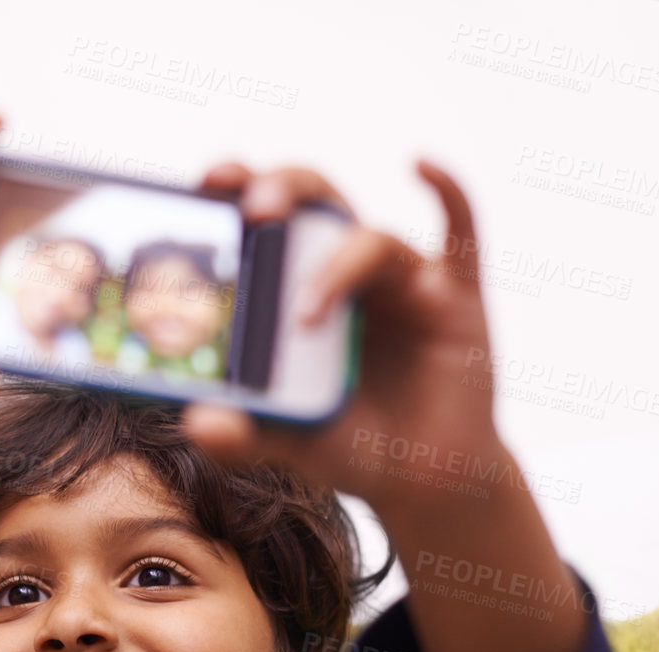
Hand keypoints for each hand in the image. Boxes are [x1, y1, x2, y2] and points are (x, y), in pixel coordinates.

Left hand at [182, 161, 501, 519]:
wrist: (424, 481)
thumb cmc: (350, 444)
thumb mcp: (289, 441)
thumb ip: (242, 435)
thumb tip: (197, 424)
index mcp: (296, 286)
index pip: (261, 221)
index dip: (236, 190)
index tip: (205, 181)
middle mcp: (346, 269)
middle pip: (313, 200)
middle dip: (281, 189)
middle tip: (254, 208)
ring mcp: (402, 279)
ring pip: (369, 237)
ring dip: (336, 267)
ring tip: (305, 317)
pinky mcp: (456, 297)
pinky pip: (461, 231)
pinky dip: (446, 189)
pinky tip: (420, 163)